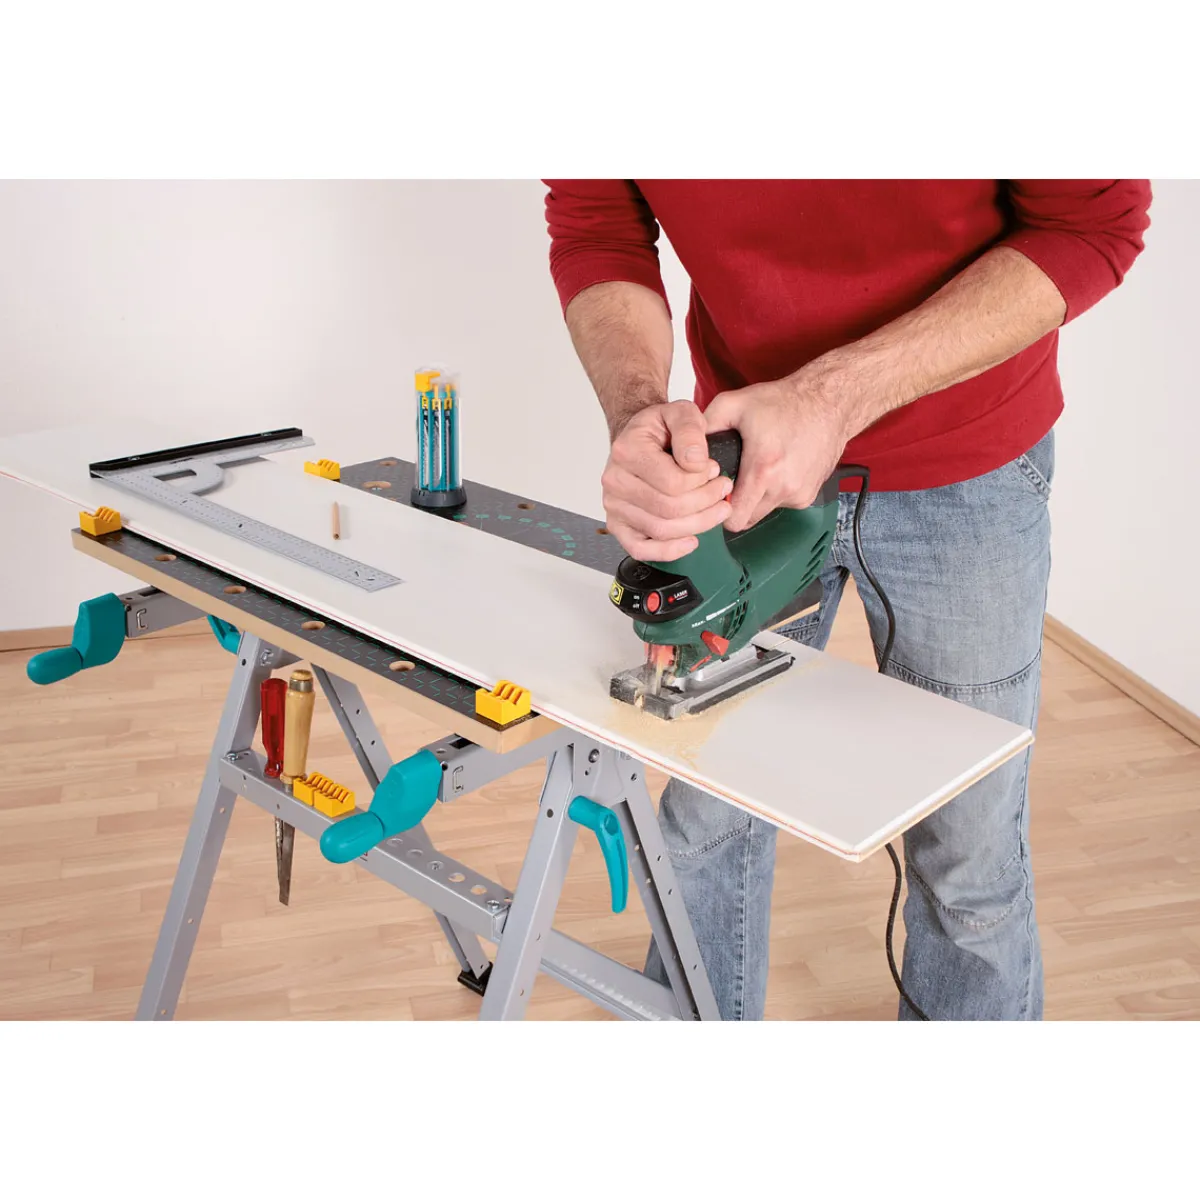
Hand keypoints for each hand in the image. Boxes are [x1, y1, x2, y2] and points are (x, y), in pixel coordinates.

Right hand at [602, 400, 733, 560]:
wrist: (637, 439)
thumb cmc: (659, 429)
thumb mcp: (679, 412)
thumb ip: (690, 430)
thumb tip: (697, 462)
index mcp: (627, 451)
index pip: (673, 482)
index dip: (703, 481)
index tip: (714, 469)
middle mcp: (615, 481)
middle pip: (669, 510)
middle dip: (706, 503)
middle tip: (723, 490)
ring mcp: (614, 506)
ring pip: (661, 531)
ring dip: (697, 525)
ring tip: (717, 510)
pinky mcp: (618, 525)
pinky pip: (641, 549)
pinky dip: (668, 551)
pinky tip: (691, 540)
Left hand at [704, 375, 850, 530]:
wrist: (829, 402)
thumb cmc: (785, 402)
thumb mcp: (734, 404)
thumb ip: (703, 426)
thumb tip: (684, 448)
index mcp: (764, 468)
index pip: (733, 518)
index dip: (718, 510)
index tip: (715, 495)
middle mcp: (784, 487)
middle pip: (746, 520)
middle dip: (735, 506)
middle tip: (730, 483)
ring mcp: (800, 494)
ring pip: (764, 513)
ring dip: (755, 499)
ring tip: (755, 470)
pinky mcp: (810, 495)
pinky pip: (782, 504)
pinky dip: (774, 493)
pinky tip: (776, 469)